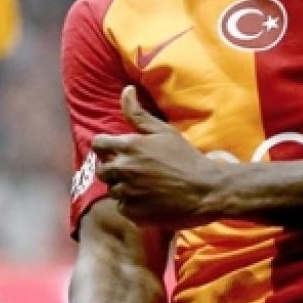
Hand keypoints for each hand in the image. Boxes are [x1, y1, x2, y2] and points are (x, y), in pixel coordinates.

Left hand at [92, 86, 227, 227]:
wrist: (204, 189)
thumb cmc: (185, 157)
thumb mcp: (163, 131)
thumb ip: (138, 113)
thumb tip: (126, 90)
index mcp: (129, 146)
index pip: (98, 145)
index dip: (107, 147)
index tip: (119, 151)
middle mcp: (123, 169)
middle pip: (102, 169)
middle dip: (115, 168)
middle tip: (136, 169)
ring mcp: (127, 192)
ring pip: (112, 189)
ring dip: (124, 187)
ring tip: (146, 185)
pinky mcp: (133, 212)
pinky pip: (122, 207)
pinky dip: (132, 204)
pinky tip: (149, 198)